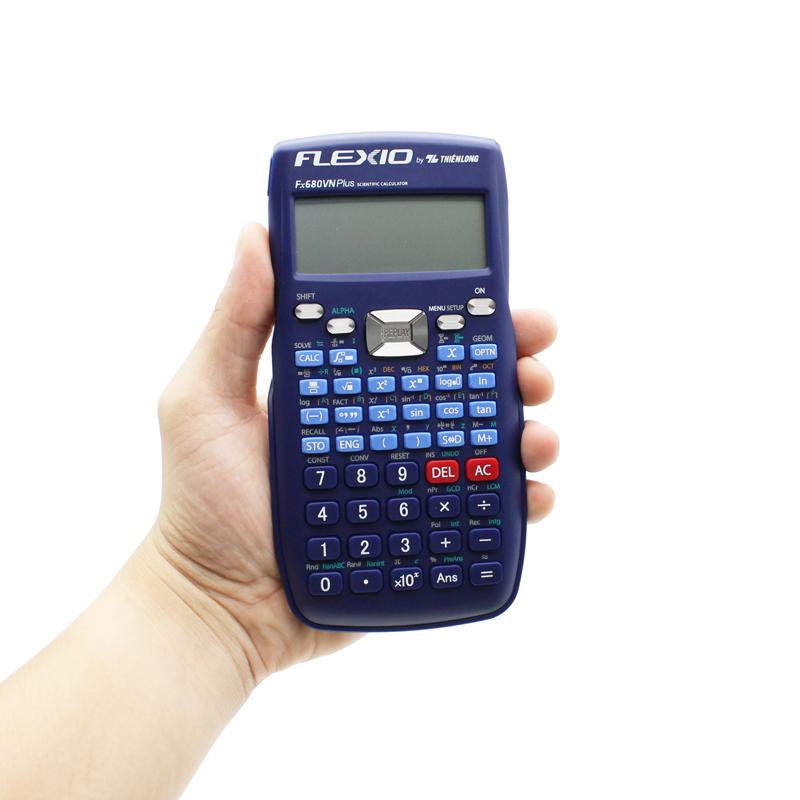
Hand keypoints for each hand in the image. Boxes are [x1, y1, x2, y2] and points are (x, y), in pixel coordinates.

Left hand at [148, 223, 558, 686]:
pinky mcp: (424, 531)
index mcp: (344, 386)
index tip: (502, 296)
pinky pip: (485, 510)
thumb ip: (235, 322)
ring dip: (529, 428)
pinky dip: (519, 499)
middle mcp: (386, 426)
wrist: (222, 609)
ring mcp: (409, 479)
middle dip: (515, 364)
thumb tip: (256, 235)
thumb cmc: (205, 505)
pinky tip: (530, 493)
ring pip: (489, 442)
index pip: (413, 335)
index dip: (463, 311)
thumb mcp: (204, 400)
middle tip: (536, 361)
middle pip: (467, 383)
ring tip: (537, 435)